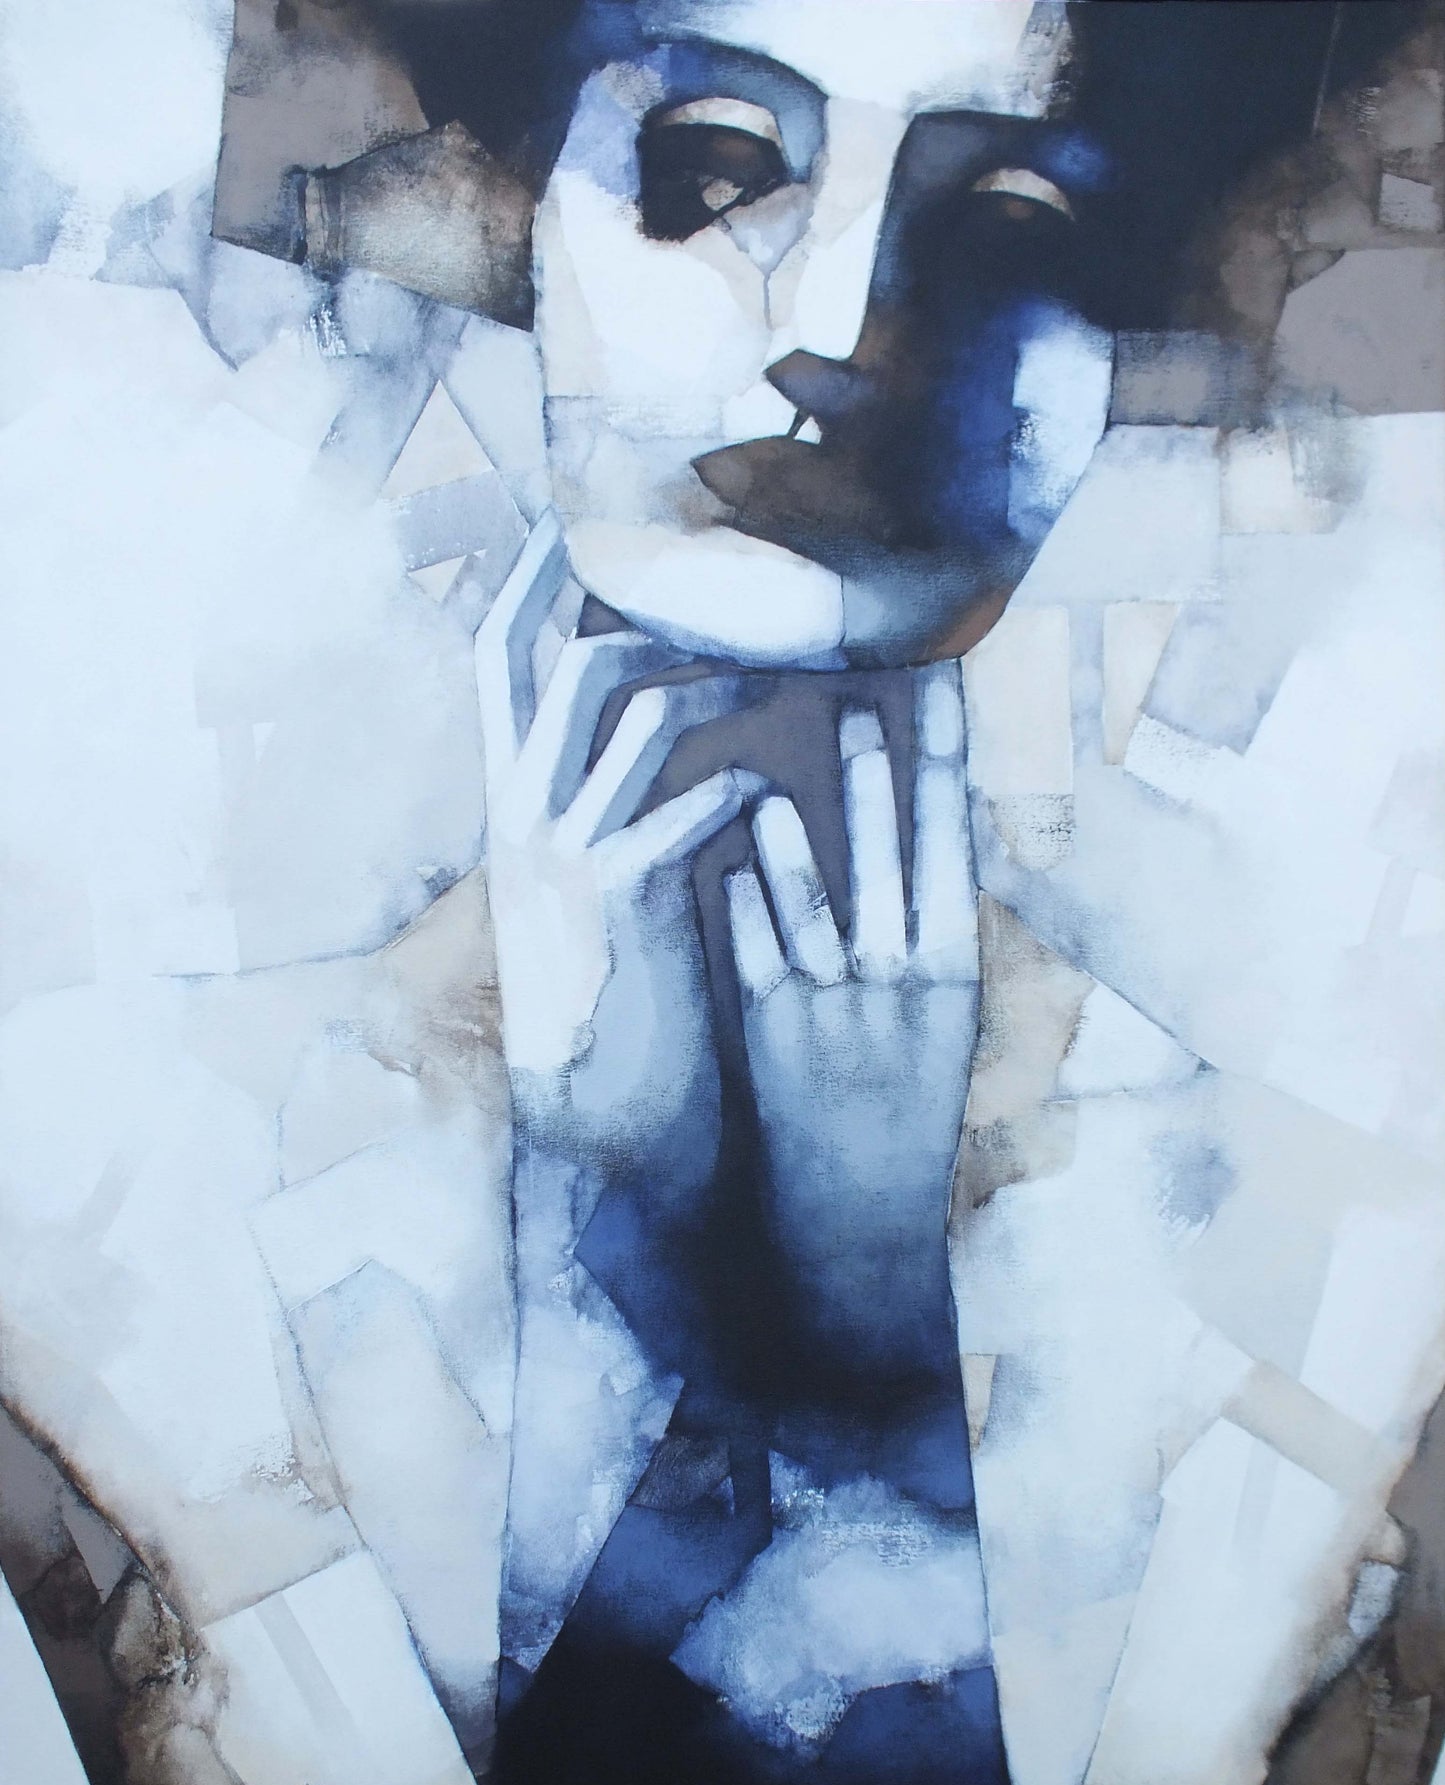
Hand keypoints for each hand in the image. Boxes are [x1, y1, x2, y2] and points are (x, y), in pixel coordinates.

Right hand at [478, 514, 753, 1199]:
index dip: (529, 586)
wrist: (600, 1127)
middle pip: (559, 663)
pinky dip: (728, 786)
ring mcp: (567, 855)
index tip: (563, 521)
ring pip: (627, 715)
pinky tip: (762, 790)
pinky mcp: (626, 902)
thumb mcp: (574, 897)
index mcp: (509, 807)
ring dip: (704, 675)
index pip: (500, 665)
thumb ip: (590, 816)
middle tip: (692, 564)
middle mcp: (524, 817)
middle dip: (621, 600)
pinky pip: (680, 809)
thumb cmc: (607, 1007)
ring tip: (764, 666)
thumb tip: (628, 746)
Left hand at [724, 660, 979, 1374]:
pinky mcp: (775, 1038)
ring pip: (821, 897)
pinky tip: (734, 849)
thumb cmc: (902, 1125)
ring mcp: (838, 1011)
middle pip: (896, 857)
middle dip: (884, 772)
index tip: (951, 697)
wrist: (857, 1232)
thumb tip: (915, 852)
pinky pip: (758, 951)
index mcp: (954, 979)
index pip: (958, 850)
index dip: (953, 770)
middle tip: (871, 692)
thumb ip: (922, 946)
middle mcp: (903, 987)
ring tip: (793, 761)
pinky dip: (747, 899)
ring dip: (808, 826)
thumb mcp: (936, 1034)